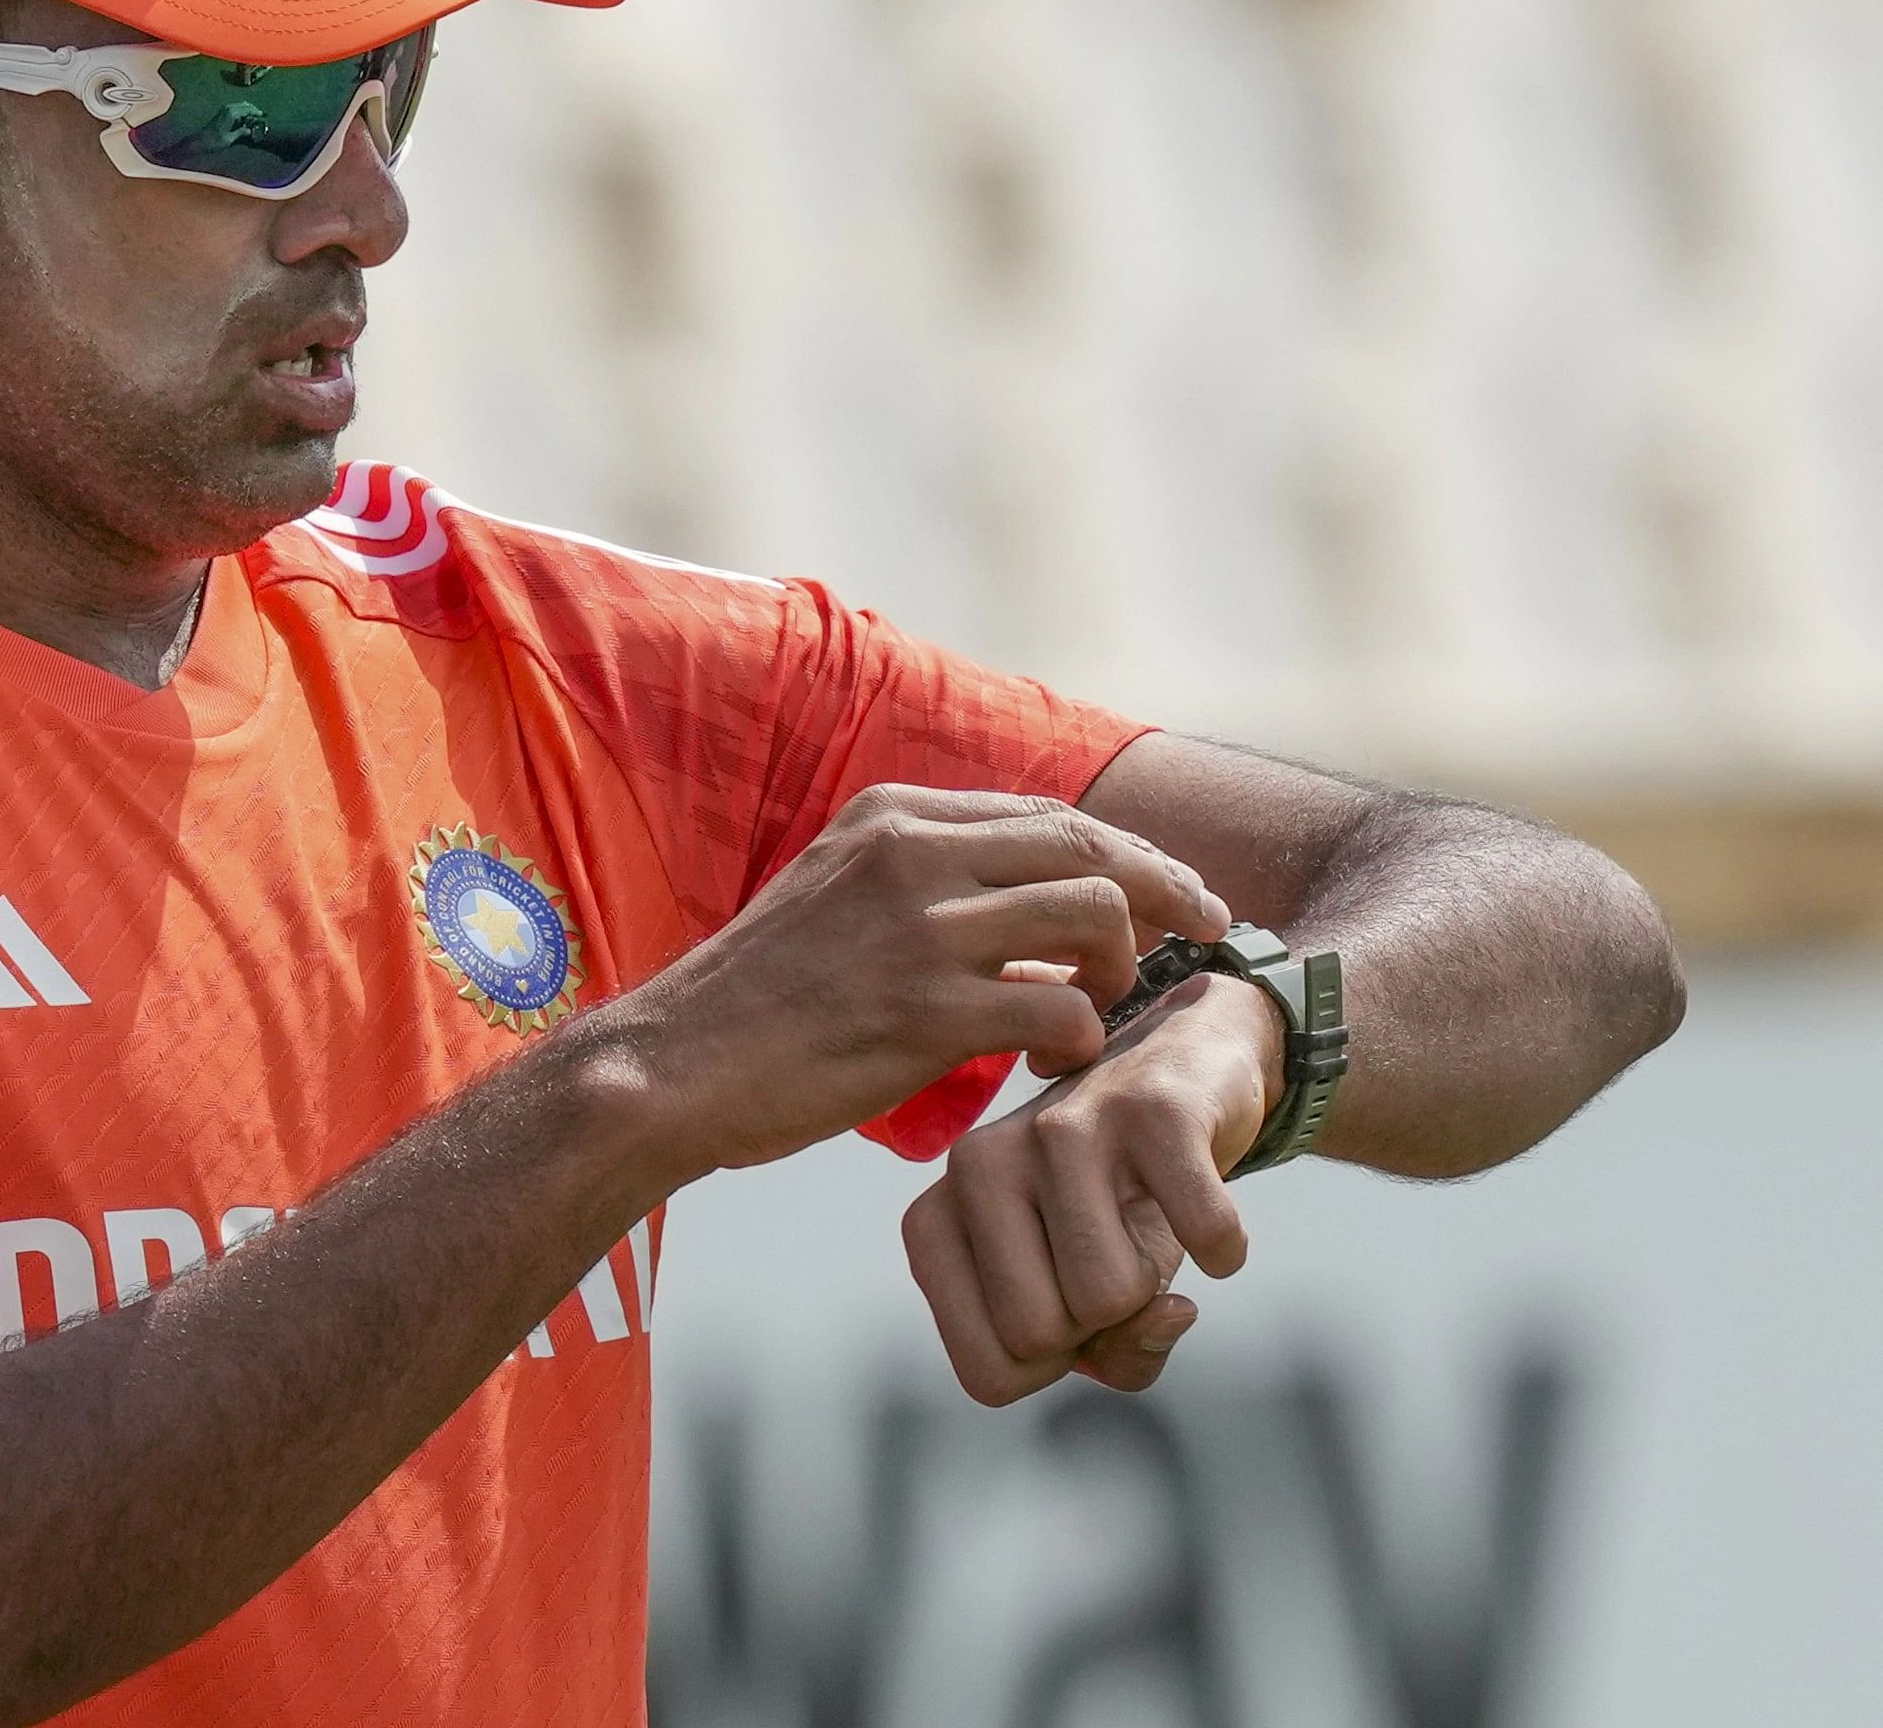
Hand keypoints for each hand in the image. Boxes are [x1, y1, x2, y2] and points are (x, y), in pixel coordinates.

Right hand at [579, 786, 1229, 1185]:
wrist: (671, 1066)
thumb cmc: (753, 1001)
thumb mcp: (833, 898)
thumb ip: (924, 885)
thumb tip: (1029, 916)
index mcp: (891, 816)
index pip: (1049, 816)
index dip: (1130, 853)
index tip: (1177, 891)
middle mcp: (910, 854)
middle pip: (1089, 849)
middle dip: (1167, 890)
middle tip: (1210, 931)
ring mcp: (918, 930)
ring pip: (1092, 918)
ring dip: (1124, 969)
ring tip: (1106, 1010)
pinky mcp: (922, 1012)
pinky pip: (1058, 1012)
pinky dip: (1082, 1040)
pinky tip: (1062, 1065)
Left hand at [898, 970, 1283, 1405]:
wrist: (1184, 1069)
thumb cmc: (1117, 1202)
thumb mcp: (1090, 1290)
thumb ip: (1114, 1354)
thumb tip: (1164, 1317)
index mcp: (938, 1219)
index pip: (986, 1372)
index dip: (1053, 1368)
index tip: (1069, 1309)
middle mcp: (976, 1166)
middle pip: (1038, 1336)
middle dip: (1098, 1327)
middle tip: (1111, 1262)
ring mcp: (1060, 1129)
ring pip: (1107, 1294)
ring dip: (1155, 1286)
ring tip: (1145, 1227)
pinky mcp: (1149, 1110)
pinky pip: (1200, 1233)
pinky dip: (1225, 1247)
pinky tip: (1209, 1217)